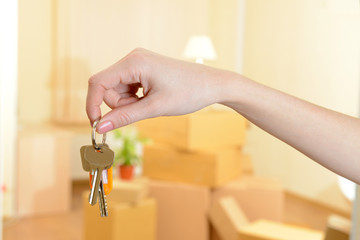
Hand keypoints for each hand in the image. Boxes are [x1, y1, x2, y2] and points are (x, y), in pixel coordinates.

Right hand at [86, 48, 225, 132]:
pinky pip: (128, 87)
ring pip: (118, 89)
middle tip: (143, 110)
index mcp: (134, 62)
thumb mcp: (155, 108)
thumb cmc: (188, 93)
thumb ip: (125, 117)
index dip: (92, 104)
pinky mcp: (143, 68)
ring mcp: (138, 62)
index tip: (97, 124)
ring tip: (152, 104)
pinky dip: (135, 98)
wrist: (212, 84)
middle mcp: (133, 58)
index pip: (98, 82)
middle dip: (120, 105)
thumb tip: (100, 126)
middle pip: (108, 87)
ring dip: (129, 103)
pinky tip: (152, 99)